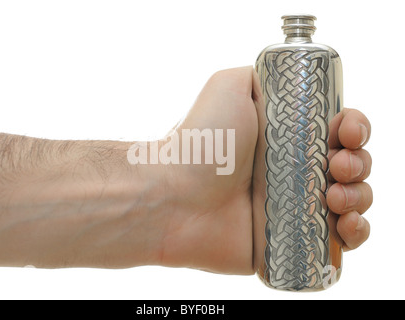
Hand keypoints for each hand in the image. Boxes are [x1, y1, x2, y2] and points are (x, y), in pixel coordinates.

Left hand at [157, 66, 371, 274]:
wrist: (177, 196)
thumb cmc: (204, 140)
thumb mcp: (229, 85)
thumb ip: (259, 75)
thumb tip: (286, 78)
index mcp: (286, 138)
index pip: (338, 131)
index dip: (355, 129)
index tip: (348, 132)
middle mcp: (292, 172)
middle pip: (350, 166)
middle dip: (359, 164)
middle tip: (338, 166)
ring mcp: (292, 208)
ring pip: (351, 201)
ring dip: (360, 197)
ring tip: (335, 197)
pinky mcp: (290, 241)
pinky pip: (337, 241)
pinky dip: (355, 234)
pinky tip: (347, 226)